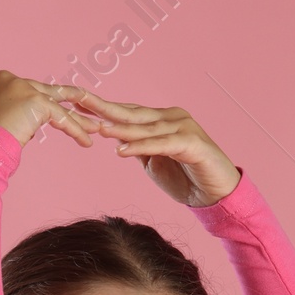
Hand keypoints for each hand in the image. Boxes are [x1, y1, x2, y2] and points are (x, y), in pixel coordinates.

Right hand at [0, 70, 97, 149]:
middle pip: (47, 93)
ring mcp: (23, 87)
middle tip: (87, 108)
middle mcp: (11, 80)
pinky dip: (75, 130)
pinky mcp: (34, 100)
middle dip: (69, 104)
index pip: (29, 92)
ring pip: (57, 104)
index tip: (59, 117)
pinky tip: (86, 142)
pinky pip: (61, 117)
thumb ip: (8, 118)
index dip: (47, 105)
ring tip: (95, 127)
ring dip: (78, 118)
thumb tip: (22, 129)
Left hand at [61, 94, 240, 205]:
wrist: (217, 194)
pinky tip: (122, 151)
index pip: (127, 112)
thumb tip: (119, 142)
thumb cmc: (187, 179)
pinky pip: (161, 145)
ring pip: (145, 129)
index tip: (77, 103)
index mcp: (161, 119)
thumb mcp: (155, 163)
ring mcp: (183, 128)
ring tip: (97, 129)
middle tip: (79, 100)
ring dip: (120, 130)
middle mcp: (172, 117)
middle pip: (132, 113)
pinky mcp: (191, 143)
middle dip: (104, 108)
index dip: (102, 108)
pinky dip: (141, 148)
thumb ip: (139, 149)